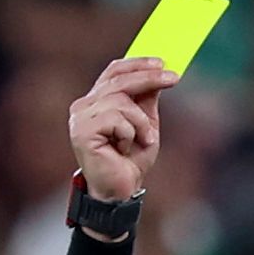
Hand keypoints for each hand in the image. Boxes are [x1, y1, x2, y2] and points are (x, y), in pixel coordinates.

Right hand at [69, 57, 175, 206]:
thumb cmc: (130, 161)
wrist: (121, 191)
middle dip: (149, 78)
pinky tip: (124, 149)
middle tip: (174, 78)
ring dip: (140, 122)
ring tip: (143, 140)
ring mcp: (80, 119)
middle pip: (118, 80)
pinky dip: (129, 133)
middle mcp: (83, 107)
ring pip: (120, 100)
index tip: (162, 63)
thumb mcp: (145, 123)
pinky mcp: (82, 132)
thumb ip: (146, 99)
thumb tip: (158, 72)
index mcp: (95, 102)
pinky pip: (116, 119)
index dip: (137, 64)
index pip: (113, 72)